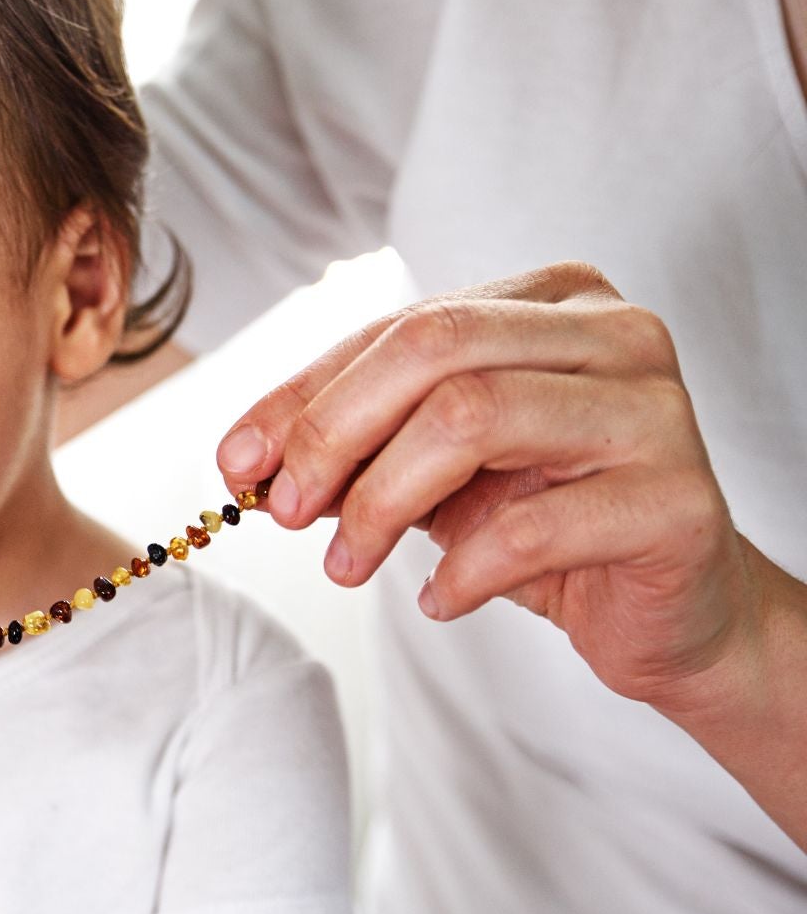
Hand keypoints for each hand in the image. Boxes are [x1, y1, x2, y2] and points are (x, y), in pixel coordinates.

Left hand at [215, 261, 764, 710]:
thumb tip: (247, 459)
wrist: (672, 613)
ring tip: (348, 563)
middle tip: (285, 511)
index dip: (303, 394)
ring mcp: (655, 409)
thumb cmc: (547, 520)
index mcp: (552, 300)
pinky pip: (534, 527)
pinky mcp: (677, 501)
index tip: (236, 461)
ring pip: (473, 418)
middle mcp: (615, 332)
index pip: (401, 326)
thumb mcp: (433, 469)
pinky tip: (440, 600)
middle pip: (434, 351)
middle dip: (333, 433)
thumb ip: (355, 443)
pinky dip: (462, 571)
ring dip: (381, 501)